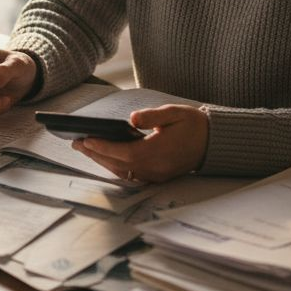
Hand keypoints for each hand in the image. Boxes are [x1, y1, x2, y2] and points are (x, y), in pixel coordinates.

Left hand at [72, 104, 208, 182]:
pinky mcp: (158, 177)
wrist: (214, 142)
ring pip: (123, 172)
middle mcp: (155, 167)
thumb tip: (132, 118)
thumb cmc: (193, 125)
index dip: (102, 147)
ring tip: (86, 150)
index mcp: (157, 151)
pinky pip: (131, 175)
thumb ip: (152, 116)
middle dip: (96, 154)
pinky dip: (116, 167)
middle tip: (76, 144)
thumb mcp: (174, 113)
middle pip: (118, 165)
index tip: (86, 139)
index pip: (122, 152)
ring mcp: (156, 175)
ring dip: (103, 162)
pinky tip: (106, 158)